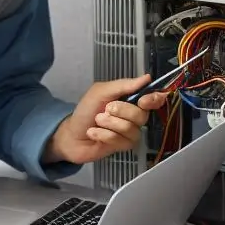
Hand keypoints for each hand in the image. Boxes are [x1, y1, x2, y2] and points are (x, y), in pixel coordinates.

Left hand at [44, 75, 166, 165]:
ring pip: (130, 128)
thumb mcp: (100, 92)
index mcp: (131, 101)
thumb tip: (147, 78)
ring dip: (109, 123)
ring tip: (97, 122)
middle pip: (141, 115)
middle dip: (121, 111)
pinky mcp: (123, 146)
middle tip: (105, 109)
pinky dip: (103, 135)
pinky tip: (94, 133)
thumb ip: (123, 85)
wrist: (71, 134)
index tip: (144, 100)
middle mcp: (134, 117)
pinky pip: (119, 140)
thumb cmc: (85, 111)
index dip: (153, 99)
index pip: (153, 100)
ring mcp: (130, 133)